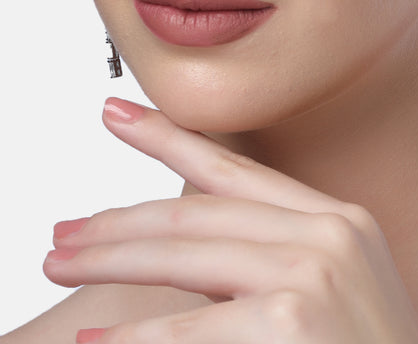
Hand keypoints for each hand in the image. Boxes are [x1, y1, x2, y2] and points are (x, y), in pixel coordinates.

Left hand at [44, 99, 417, 342]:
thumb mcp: (326, 300)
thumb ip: (261, 265)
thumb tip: (180, 256)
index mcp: (340, 219)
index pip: (236, 168)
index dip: (168, 137)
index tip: (115, 115)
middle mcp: (332, 231)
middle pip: (197, 211)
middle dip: (118, 221)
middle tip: (59, 234)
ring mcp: (317, 272)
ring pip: (185, 253)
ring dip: (110, 259)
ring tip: (58, 265)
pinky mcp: (295, 320)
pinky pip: (187, 328)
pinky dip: (131, 337)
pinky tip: (92, 339)